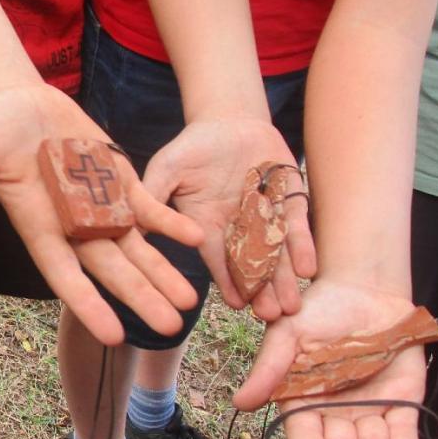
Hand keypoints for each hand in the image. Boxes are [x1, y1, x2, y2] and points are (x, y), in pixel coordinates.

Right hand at [0, 84, 204, 344]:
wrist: (16, 100)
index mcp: (38, 227)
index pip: (65, 275)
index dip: (89, 304)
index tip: (113, 335)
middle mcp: (72, 225)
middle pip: (111, 270)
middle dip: (140, 297)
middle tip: (170, 326)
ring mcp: (98, 204)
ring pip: (135, 247)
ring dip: (161, 272)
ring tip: (189, 302)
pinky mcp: (117, 180)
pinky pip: (148, 206)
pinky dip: (169, 222)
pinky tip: (194, 239)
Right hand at [142, 117, 315, 320]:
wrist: (229, 121)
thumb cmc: (192, 146)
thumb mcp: (166, 169)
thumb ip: (153, 199)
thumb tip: (132, 228)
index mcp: (206, 226)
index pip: (218, 260)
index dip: (227, 282)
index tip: (236, 305)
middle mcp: (237, 228)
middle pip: (251, 265)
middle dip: (261, 291)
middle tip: (271, 317)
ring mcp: (264, 216)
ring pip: (276, 254)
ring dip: (283, 280)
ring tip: (291, 305)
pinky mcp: (289, 199)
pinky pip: (297, 225)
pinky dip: (301, 246)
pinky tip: (306, 268)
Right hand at [234, 278, 427, 438]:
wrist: (364, 288)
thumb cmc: (318, 309)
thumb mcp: (287, 334)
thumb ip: (269, 369)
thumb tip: (241, 403)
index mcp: (304, 399)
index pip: (307, 437)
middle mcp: (337, 410)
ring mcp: (371, 407)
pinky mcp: (403, 399)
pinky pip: (403, 430)